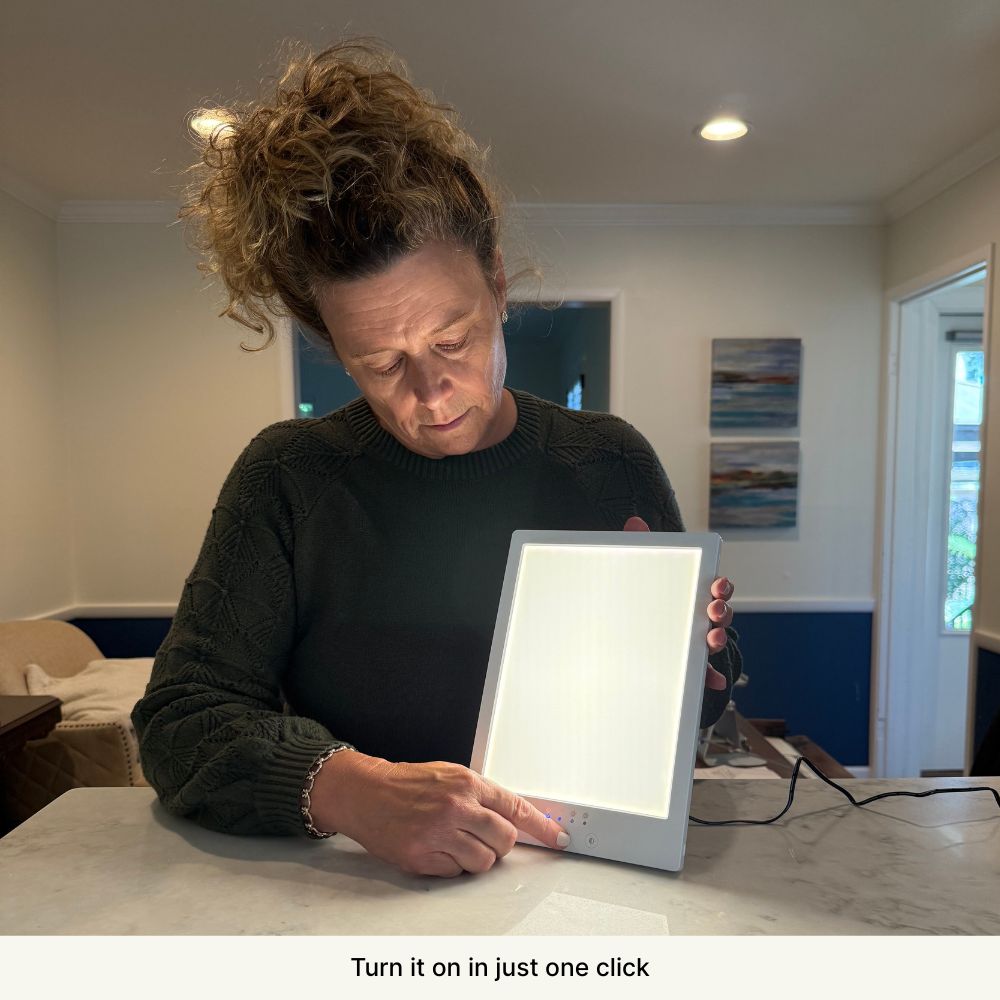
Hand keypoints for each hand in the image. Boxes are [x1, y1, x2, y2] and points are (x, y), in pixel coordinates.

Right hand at [308, 751, 569, 876]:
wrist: (365, 793)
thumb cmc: (406, 784)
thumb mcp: (450, 775)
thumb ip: (482, 795)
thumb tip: (514, 817)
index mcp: (467, 783)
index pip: (516, 807)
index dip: (542, 827)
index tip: (559, 838)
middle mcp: (456, 807)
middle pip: (505, 840)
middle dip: (499, 843)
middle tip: (482, 837)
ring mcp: (439, 833)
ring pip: (484, 862)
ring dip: (475, 857)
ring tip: (455, 842)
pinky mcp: (423, 857)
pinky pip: (456, 873)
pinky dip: (451, 866)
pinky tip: (436, 849)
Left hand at [623, 515, 733, 691]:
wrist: (625, 627)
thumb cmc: (642, 591)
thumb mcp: (640, 567)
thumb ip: (640, 544)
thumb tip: (634, 522)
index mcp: (693, 592)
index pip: (716, 588)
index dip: (721, 586)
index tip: (718, 583)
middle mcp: (699, 616)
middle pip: (721, 614)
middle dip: (722, 611)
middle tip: (713, 609)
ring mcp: (694, 640)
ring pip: (714, 641)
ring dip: (718, 641)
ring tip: (712, 640)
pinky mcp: (687, 663)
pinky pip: (702, 672)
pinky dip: (710, 677)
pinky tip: (713, 682)